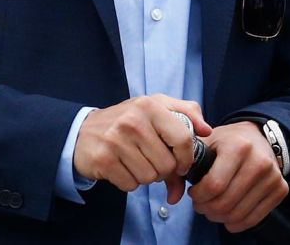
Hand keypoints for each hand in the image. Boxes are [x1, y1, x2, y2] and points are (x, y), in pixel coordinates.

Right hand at [73, 95, 210, 203]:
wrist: (82, 131)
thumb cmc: (126, 122)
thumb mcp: (155, 107)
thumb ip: (186, 113)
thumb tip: (207, 131)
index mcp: (149, 106)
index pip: (184, 139)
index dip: (186, 158)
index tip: (181, 163)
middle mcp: (132, 121)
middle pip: (168, 165)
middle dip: (162, 169)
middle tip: (148, 159)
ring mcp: (115, 140)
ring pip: (150, 177)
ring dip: (145, 176)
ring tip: (133, 161)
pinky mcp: (104, 159)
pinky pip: (131, 185)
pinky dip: (129, 182)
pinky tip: (120, 167)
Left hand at [188, 121, 288, 231]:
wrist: (258, 137)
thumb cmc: (226, 141)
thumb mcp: (205, 142)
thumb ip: (186, 163)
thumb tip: (173, 192)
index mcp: (237, 147)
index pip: (214, 184)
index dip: (199, 196)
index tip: (192, 194)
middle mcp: (259, 162)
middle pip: (227, 201)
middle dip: (207, 208)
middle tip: (199, 206)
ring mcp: (273, 177)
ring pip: (240, 212)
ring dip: (220, 217)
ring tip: (211, 211)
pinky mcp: (281, 189)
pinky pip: (256, 217)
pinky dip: (238, 223)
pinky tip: (227, 218)